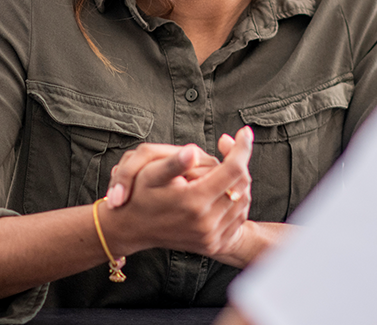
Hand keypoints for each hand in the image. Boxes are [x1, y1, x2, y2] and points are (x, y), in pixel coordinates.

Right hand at [101, 126, 254, 262]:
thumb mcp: (149, 174)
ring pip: (243, 201)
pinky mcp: (213, 244)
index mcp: (193, 201)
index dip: (241, 147)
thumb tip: (193, 152)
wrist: (132, 229)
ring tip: (225, 167)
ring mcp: (211, 236)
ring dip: (239, 180)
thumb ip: (174, 163)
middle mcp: (206, 223)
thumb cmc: (139, 196)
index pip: (233, 169)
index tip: (244, 132)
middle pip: (241, 184)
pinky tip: (224, 188)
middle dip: (240, 161)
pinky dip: (237, 200)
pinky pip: (238, 218)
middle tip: (229, 147)